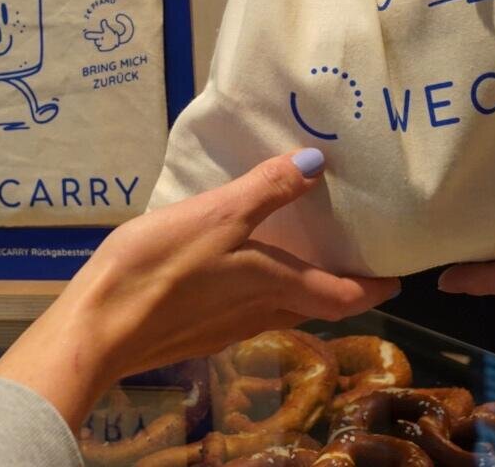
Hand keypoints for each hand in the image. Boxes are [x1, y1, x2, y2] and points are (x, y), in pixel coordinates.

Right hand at [0, 149, 399, 429]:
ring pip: (276, 309)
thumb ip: (267, 190)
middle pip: (310, 305)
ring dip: (296, 288)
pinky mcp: (191, 333)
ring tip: (299, 255)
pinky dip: (255, 290)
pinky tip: (235, 269)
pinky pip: (240, 310)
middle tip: (352, 258)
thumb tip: (317, 162)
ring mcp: (223, 329)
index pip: (340, 296)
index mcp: (274, 288)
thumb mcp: (217, 215)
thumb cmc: (161, 269)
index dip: (372, 288)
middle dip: (336, 285)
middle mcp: (258, 315)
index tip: (398, 278)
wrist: (96, 329)